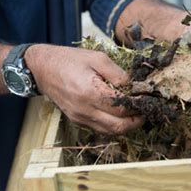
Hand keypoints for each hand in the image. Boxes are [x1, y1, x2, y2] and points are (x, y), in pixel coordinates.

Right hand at [25, 44, 143, 133]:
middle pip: (120, 126)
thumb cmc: (70, 60)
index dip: (139, 105)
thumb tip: (136, 86)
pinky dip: (114, 124)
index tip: (148, 98)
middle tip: (146, 109)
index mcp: (91, 93)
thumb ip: (118, 74)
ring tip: (136, 112)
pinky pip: (101, 129)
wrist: (42, 69)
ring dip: (127, 125)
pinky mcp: (78, 121)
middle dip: (137, 120)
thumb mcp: (97, 58)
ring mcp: (81, 119)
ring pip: (111, 131)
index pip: (123, 108)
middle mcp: (85, 110)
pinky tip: (120, 113)